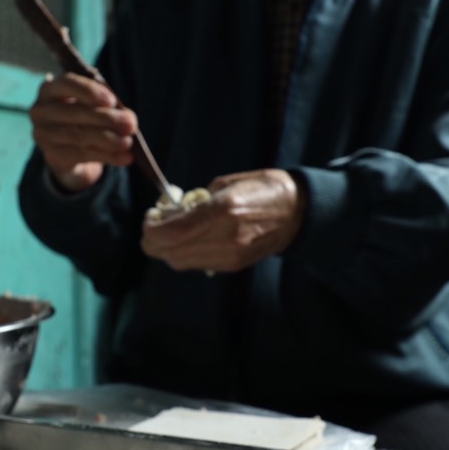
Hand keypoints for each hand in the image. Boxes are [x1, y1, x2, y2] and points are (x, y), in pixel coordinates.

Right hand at [28, 73, 137, 191]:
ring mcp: (44, 134)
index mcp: (52, 89)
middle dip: (106, 119)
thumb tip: (129, 121)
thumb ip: (111, 108)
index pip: (67, 84)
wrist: (70, 149)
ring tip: (128, 142)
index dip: (89, 91)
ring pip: (79, 136)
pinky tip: (125, 157)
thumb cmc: (85, 118)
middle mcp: (42, 110)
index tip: (111, 100)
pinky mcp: (52, 155)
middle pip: (75, 113)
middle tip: (130, 125)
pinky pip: (82, 155)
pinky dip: (108, 156)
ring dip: (108, 140)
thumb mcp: (96, 107)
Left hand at [140, 170, 303, 273]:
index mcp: (223, 210)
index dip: (151, 228)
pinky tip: (193, 238)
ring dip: (169, 248)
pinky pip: (196, 264)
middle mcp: (224, 237)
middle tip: (158, 223)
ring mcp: (229, 255)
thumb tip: (172, 212)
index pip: (170, 233)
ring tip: (175, 231)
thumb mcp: (227, 184)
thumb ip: (197, 201)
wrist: (297, 213)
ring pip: (178, 261)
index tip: (151, 216)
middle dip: (155, 239)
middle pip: (169, 252)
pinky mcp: (233, 265)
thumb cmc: (263, 189)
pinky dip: (186, 253)